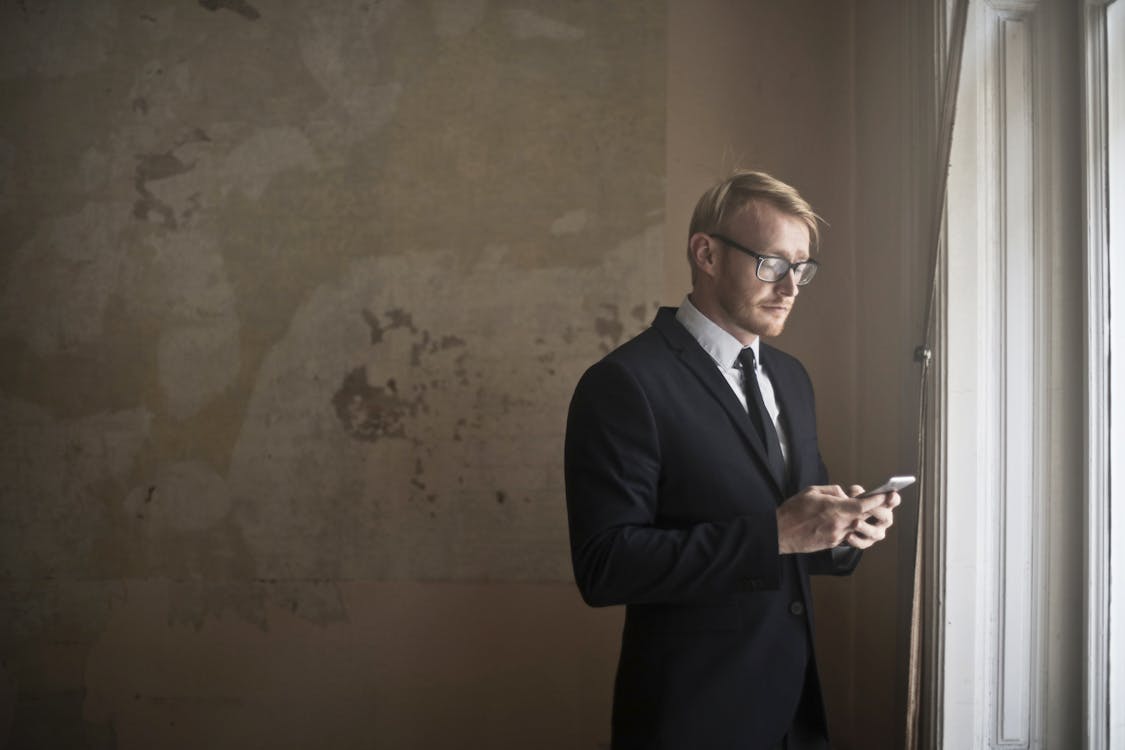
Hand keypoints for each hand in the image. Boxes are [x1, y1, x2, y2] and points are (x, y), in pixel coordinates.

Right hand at [776, 484, 900, 553]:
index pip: (865, 504)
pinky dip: (847, 526)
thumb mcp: (812, 491)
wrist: (780, 532)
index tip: (889, 495)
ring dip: (860, 519)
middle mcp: (841, 524)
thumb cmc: (793, 510)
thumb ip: (834, 491)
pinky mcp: (833, 544)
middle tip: (883, 504)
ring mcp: (838, 536)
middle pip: (867, 517)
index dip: (880, 499)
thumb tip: (846, 494)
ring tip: (853, 512)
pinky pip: (847, 533)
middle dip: (877, 510)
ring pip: (857, 526)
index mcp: (837, 509)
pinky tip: (837, 521)